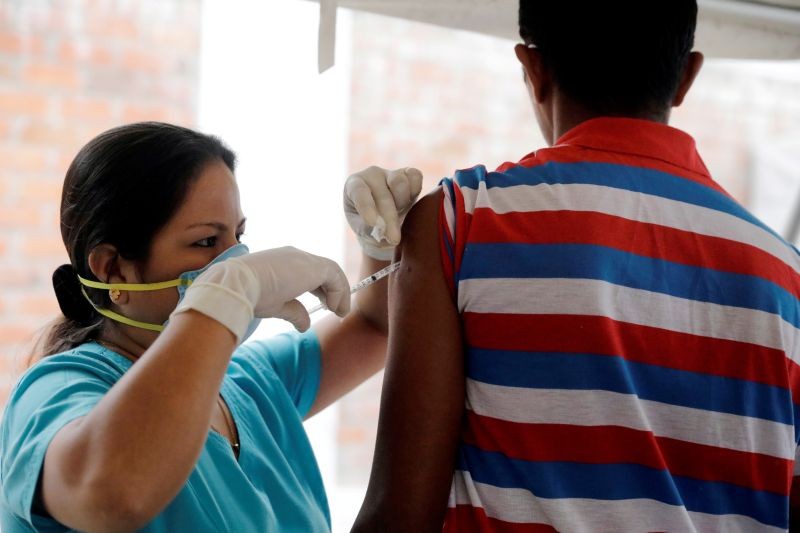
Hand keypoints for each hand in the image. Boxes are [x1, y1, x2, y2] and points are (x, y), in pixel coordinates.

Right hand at [173, 247, 349, 337]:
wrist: (238, 285)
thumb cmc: (251, 295)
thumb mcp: (276, 305)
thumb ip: (294, 311)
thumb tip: (305, 325)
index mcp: (282, 262)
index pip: (308, 271)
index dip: (319, 288)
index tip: (324, 304)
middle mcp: (294, 256)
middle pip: (322, 269)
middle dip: (331, 290)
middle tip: (336, 309)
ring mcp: (303, 258)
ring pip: (330, 271)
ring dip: (339, 292)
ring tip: (340, 311)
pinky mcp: (312, 266)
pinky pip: (334, 276)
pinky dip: (339, 292)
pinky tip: (334, 307)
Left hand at [344, 166, 422, 259]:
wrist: (386, 221)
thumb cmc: (369, 226)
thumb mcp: (364, 230)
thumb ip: (368, 229)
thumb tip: (380, 228)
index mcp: (353, 185)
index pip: (359, 192)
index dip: (366, 206)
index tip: (372, 223)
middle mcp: (371, 174)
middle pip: (383, 194)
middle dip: (389, 219)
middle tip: (394, 239)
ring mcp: (390, 172)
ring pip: (400, 183)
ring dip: (402, 203)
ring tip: (399, 214)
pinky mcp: (408, 173)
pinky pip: (415, 177)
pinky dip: (415, 191)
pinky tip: (409, 203)